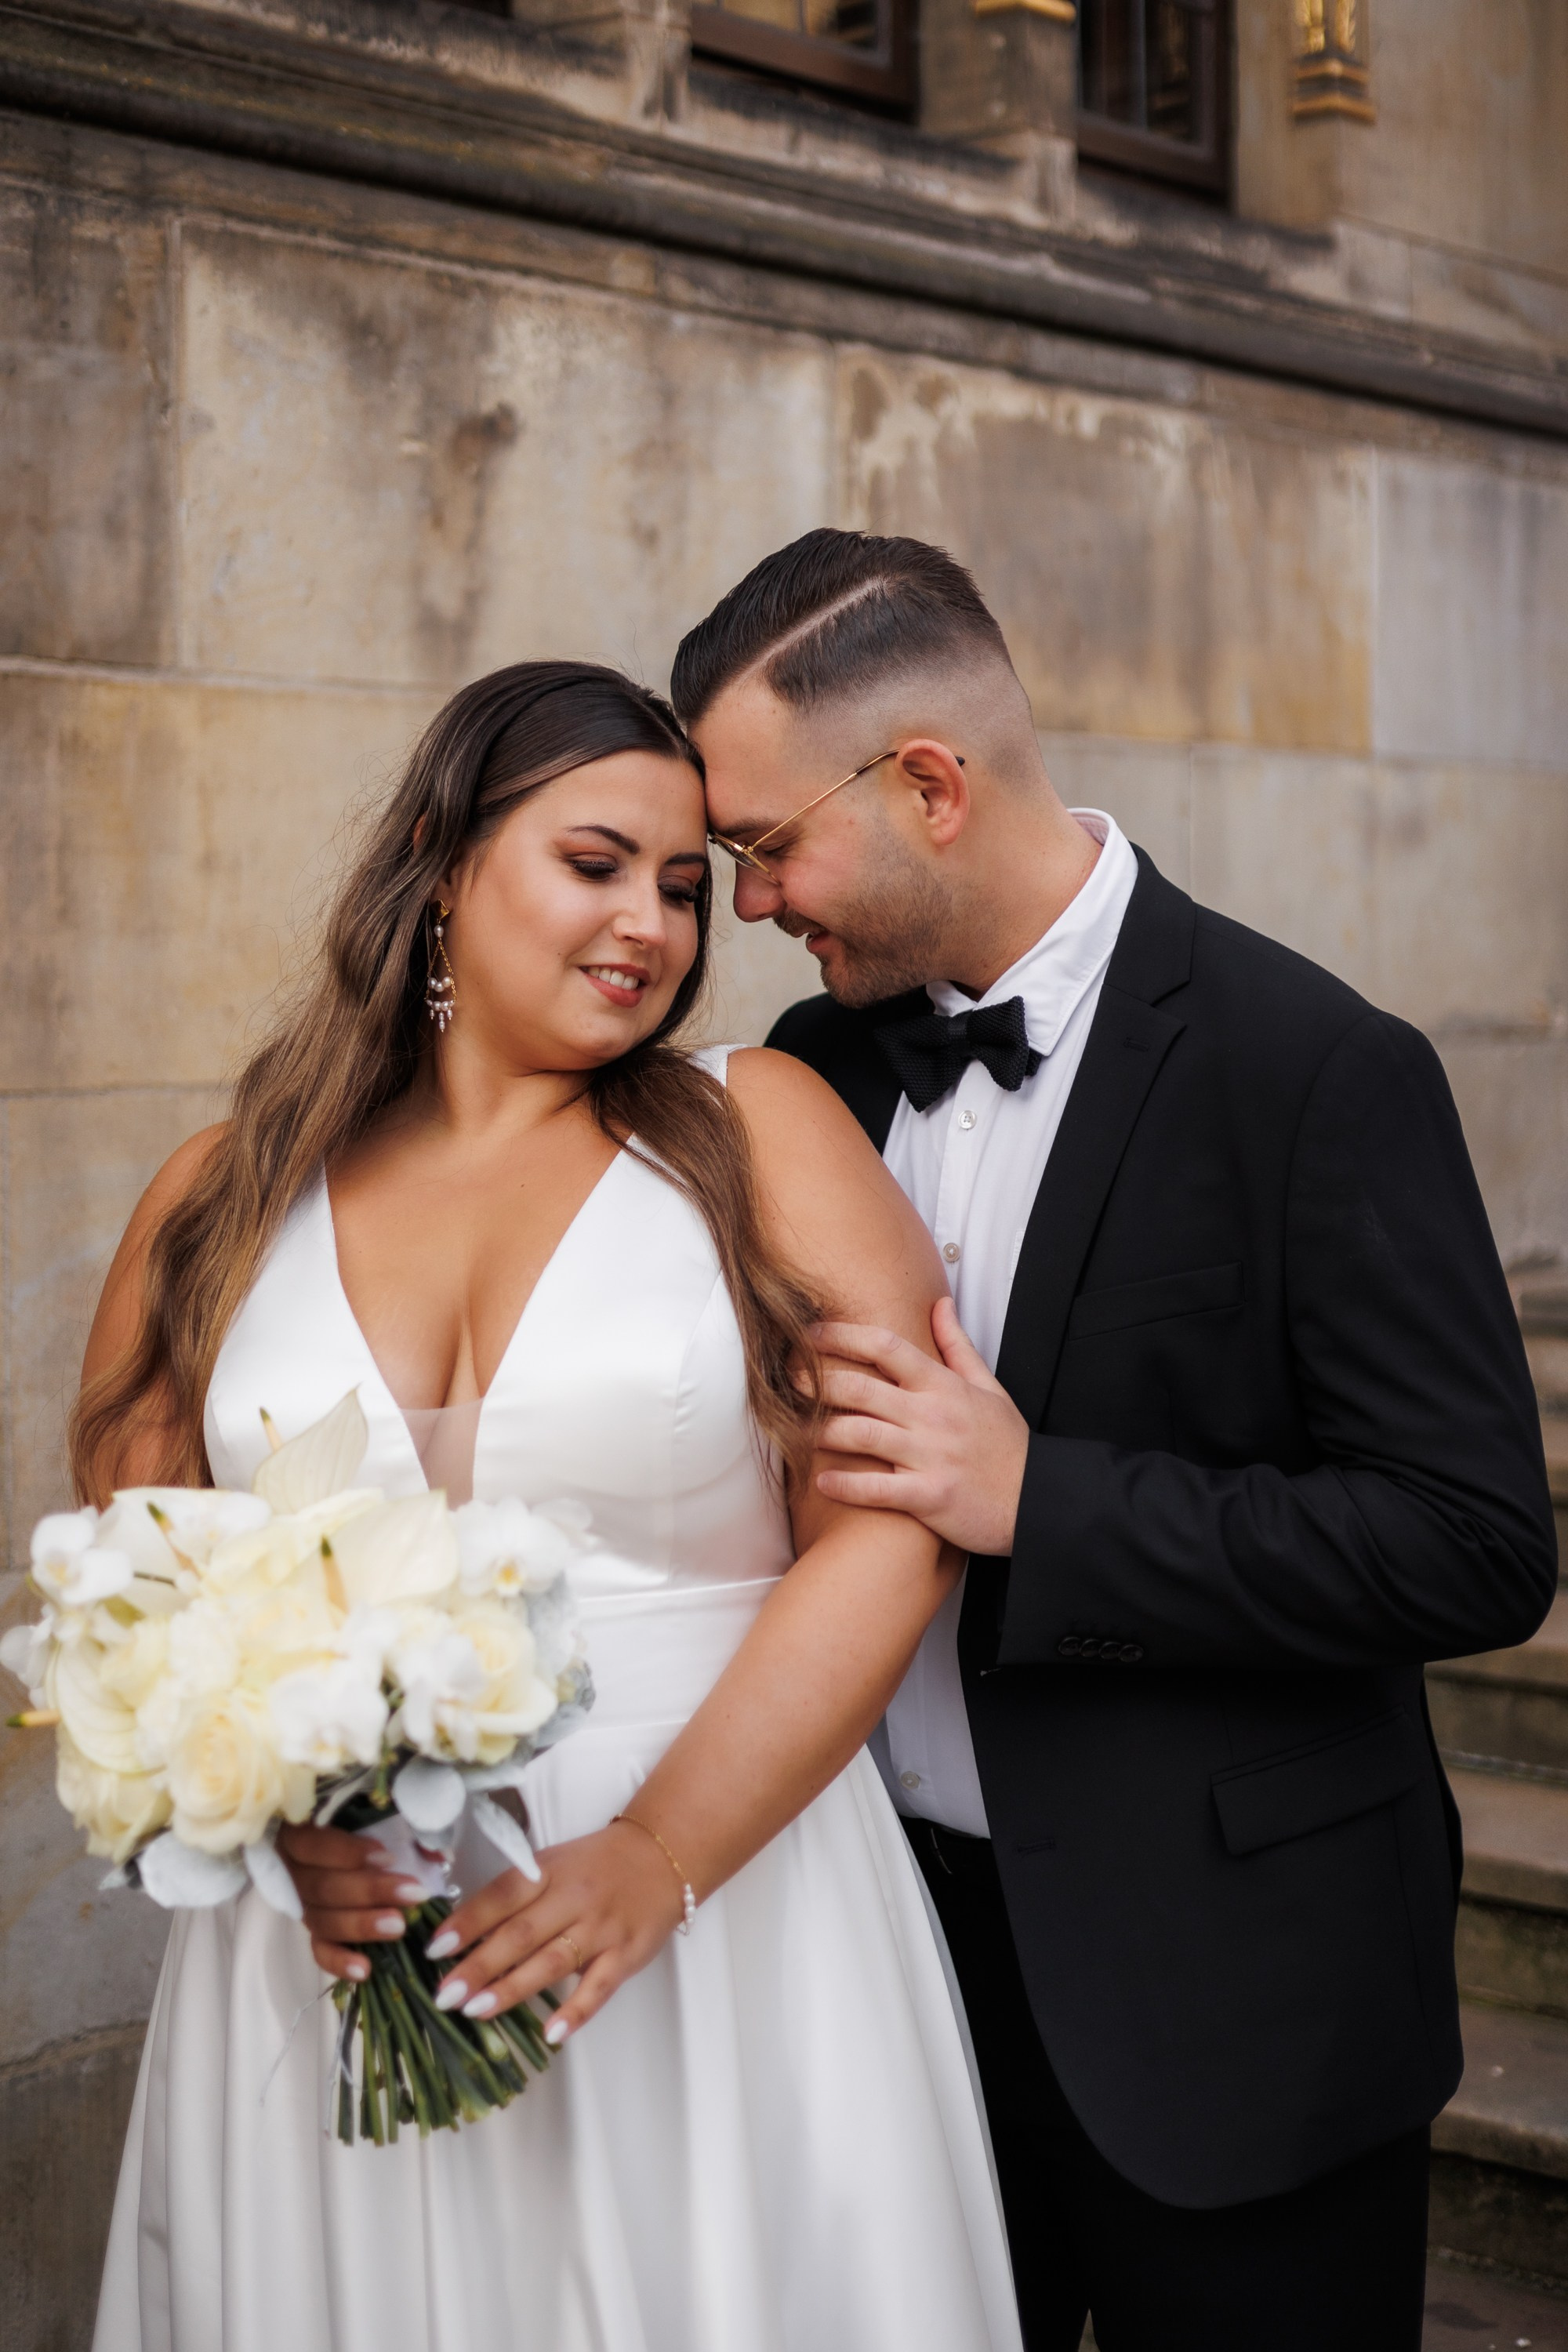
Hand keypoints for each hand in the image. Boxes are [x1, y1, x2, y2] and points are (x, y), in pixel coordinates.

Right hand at [277, 1819, 435, 1981]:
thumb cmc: (368, 1825)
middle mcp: (293, 1872)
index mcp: (299, 1833)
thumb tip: (436, 1852)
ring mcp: (302, 1904)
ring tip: (399, 1927)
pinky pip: (319, 1950)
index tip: (388, 1856)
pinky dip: (340, 1962)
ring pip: (322, 1919)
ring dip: (362, 1925)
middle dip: (369, 1891)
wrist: (357, 1852)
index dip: (347, 1852)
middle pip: (323, 1886)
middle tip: (412, 1894)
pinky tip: (365, 1970)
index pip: (313, 1844)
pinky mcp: (314, 1931)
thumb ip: (404, 1830)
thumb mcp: (384, 1817)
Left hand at [420, 1819, 687, 2045]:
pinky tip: (550, 2032)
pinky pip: (598, 1987)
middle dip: (479, 1965)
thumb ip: (516, 1895)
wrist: (662, 1856)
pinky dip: (575, 2011)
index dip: (468, 1921)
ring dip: (512, 1988)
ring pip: (552, 1961)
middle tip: (445, 1994)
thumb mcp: (554, 1864)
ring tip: (476, 2010)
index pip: (503, 1895)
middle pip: (521, 1933)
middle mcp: (573, 1897)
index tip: (435, 1949)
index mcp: (550, 1870)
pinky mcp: (625, 1955)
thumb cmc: (595, 1865)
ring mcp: (601, 1928)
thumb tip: (463, 1935)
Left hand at [813, 1297, 1028, 1555]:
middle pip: (861, 1388)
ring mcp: (930, 1456)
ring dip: (821, 1432)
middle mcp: (933, 1416)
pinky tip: (821, 1483)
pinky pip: (878, 1489)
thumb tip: (939, 1304)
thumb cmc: (1008, 1447)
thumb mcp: (989, 1387)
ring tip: (795, 1431)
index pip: (885, 1347)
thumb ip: (956, 1346)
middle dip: (816, 1381)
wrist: (1039, 1500)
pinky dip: (846, 1486)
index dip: (841, 1336)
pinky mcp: (930, 1497)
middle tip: (786, 1379)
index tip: (809, 1334)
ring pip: (861, 1435)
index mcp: (943, 1386)